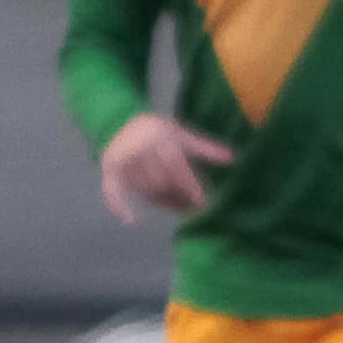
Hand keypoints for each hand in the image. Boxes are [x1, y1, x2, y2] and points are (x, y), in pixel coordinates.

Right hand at [99, 113, 232, 223]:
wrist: (119, 122)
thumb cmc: (156, 129)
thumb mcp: (182, 134)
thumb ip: (205, 147)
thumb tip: (232, 159)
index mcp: (161, 138)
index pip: (177, 166)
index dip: (190, 185)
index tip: (202, 203)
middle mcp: (140, 149)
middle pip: (160, 182)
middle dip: (176, 196)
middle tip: (188, 208)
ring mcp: (123, 160)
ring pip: (144, 189)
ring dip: (159, 200)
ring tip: (173, 204)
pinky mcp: (109, 169)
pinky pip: (112, 190)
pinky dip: (118, 205)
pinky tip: (129, 220)